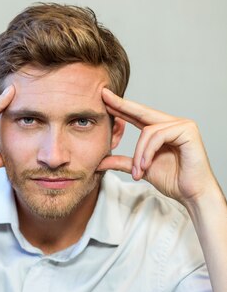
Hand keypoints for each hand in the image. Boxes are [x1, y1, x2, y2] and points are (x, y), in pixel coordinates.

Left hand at [97, 88, 215, 204]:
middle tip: (104, 97)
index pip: (138, 116)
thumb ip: (123, 162)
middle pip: (142, 112)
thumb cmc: (173, 181)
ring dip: (139, 154)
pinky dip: (148, 152)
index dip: (121, 108)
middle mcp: (172, 123)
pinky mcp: (187, 130)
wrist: (191, 194)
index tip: (104, 98)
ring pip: (148, 131)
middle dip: (122, 105)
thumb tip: (100, 161)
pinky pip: (159, 136)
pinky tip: (146, 166)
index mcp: (162, 130)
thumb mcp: (141, 169)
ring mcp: (182, 125)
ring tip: (138, 171)